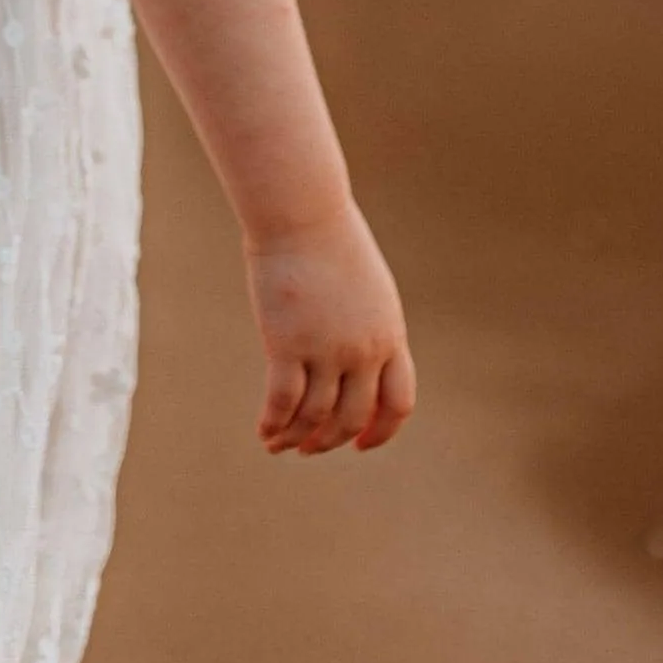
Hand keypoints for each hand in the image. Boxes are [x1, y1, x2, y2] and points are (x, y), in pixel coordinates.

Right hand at [247, 203, 414, 453]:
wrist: (303, 214)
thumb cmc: (330, 242)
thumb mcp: (366, 288)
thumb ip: (366, 326)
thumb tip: (353, 362)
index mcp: (390, 335)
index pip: (398, 403)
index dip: (382, 432)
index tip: (361, 444)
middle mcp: (364, 350)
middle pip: (353, 417)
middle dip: (331, 441)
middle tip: (310, 448)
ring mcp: (326, 350)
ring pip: (315, 416)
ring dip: (297, 438)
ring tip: (279, 445)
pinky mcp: (287, 344)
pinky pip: (282, 402)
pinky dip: (273, 424)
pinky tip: (264, 433)